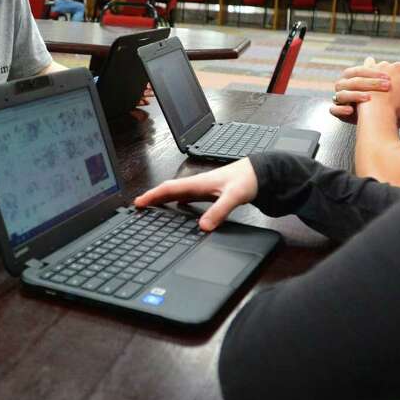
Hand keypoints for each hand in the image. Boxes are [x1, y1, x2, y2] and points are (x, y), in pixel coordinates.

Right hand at [133, 158, 257, 230]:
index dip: (153, 195)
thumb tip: (203, 227)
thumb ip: (218, 211)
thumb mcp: (233, 197)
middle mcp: (198, 184)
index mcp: (198, 183)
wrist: (261, 173)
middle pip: (169, 190)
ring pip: (177, 194)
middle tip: (139, 207)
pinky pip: (187, 197)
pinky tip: (179, 209)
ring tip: (153, 208)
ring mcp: (203, 188)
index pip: (169, 188)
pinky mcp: (209, 192)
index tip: (139, 203)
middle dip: (153, 197)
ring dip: (164, 200)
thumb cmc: (248, 179)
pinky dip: (177, 202)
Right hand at [329, 56, 390, 123]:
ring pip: (342, 95)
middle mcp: (341, 85)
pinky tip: (350, 110)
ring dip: (355, 95)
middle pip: (352, 82)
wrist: (369, 115)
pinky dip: (341, 109)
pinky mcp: (336, 111)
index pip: (358, 71)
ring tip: (369, 98)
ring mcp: (337, 98)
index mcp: (348, 76)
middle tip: (386, 87)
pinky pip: (333, 109)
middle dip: (369, 84)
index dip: (372, 73)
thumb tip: (370, 58)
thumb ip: (375, 71)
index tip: (388, 77)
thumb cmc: (373, 96)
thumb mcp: (375, 83)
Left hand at [365, 60, 399, 118]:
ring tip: (377, 85)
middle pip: (398, 69)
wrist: (377, 110)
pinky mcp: (371, 67)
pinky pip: (370, 62)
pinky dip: (370, 65)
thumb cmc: (396, 108)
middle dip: (394, 76)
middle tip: (388, 89)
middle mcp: (398, 66)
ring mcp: (384, 65)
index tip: (399, 90)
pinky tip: (369, 69)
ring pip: (385, 67)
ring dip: (382, 72)